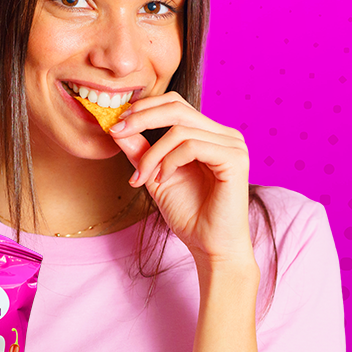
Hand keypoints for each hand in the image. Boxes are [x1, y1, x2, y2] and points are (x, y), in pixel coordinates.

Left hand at [110, 92, 255, 270]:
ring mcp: (233, 145)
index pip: (174, 104)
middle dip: (141, 118)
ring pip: (179, 130)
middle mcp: (224, 134)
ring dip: (152, 154)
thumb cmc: (189, 214)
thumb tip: (116, 128)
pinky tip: (161, 180)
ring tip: (142, 177)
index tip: (116, 125)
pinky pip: (192, 146)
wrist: (210, 247)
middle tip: (117, 132)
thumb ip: (140, 151)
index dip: (144, 109)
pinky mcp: (235, 159)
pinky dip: (169, 162)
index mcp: (209, 134)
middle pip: (177, 107)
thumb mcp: (154, 176)